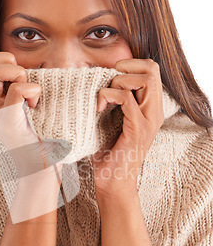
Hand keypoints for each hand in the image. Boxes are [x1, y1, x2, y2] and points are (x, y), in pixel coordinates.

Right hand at [0, 51, 61, 180]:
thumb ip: (19, 87)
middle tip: (23, 82)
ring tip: (30, 94)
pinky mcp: (9, 123)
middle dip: (7, 61)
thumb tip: (32, 65)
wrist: (42, 168)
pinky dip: (32, 90)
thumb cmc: (40, 136)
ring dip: (18, 74)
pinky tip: (37, 105)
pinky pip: (17, 91)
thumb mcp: (24, 107)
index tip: (18, 76)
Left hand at [92, 59, 163, 202]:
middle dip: (126, 67)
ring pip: (144, 79)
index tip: (110, 77)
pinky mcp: (137, 130)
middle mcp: (154, 112)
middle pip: (152, 69)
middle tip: (108, 84)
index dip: (131, 64)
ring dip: (117, 82)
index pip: (151, 69)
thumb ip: (110, 100)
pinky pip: (126, 99)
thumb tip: (92, 77)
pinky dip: (109, 96)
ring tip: (103, 98)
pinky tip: (98, 108)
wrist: (112, 182)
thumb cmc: (107, 152)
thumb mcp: (110, 120)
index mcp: (149, 107)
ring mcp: (148, 120)